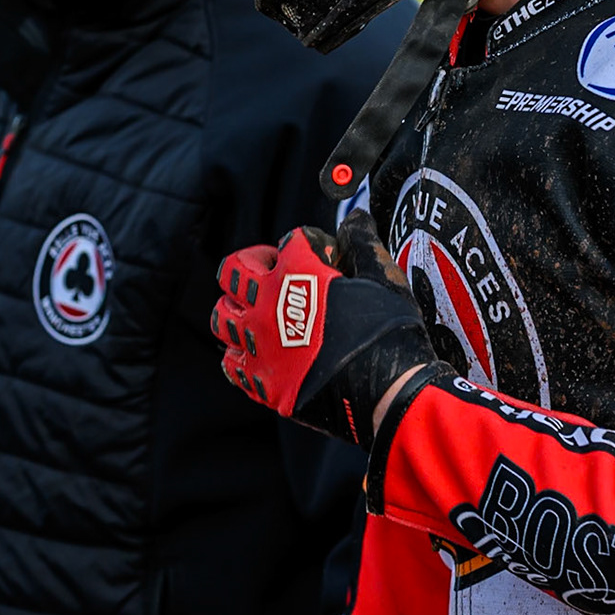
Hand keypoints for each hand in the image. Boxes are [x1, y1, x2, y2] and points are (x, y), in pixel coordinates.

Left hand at [211, 212, 436, 447]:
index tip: (326, 258)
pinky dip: (241, 356)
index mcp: (298, 272)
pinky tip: (258, 353)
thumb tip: (355, 221)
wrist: (391, 393)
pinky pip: (232, 365)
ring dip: (237, 310)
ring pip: (223, 318)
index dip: (309, 244)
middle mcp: (269, 304)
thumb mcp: (382, 278)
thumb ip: (362, 243)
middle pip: (233, 272)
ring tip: (256, 312)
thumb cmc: (389, 335)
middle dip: (251, 265)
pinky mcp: (264, 382)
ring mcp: (262, 345)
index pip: (289, 241)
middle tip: (272, 271)